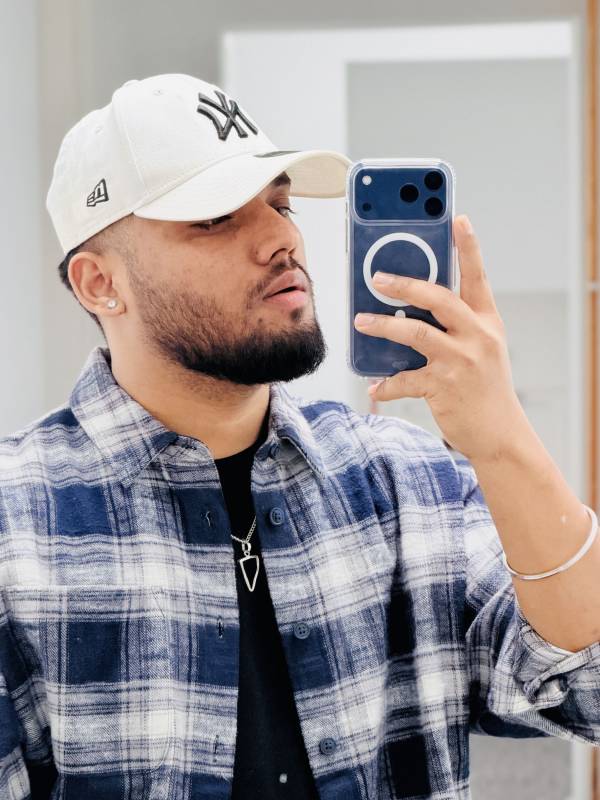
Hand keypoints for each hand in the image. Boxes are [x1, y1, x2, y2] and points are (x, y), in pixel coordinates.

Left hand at [353, 214, 527, 461]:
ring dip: (383, 326)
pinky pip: (405, 379)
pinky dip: (387, 384)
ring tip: (361, 321)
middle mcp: (477, 336)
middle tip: (378, 277)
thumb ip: (456, 327)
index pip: (477, 277)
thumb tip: (411, 309)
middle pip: (438, 298)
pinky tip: (375, 386)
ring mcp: (461, 361)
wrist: (501, 433)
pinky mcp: (443, 387)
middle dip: (405, 284)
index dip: (468, 247)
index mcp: (487, 322)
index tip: (458, 218)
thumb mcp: (483, 349)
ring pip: (415, 333)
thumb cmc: (485, 387)